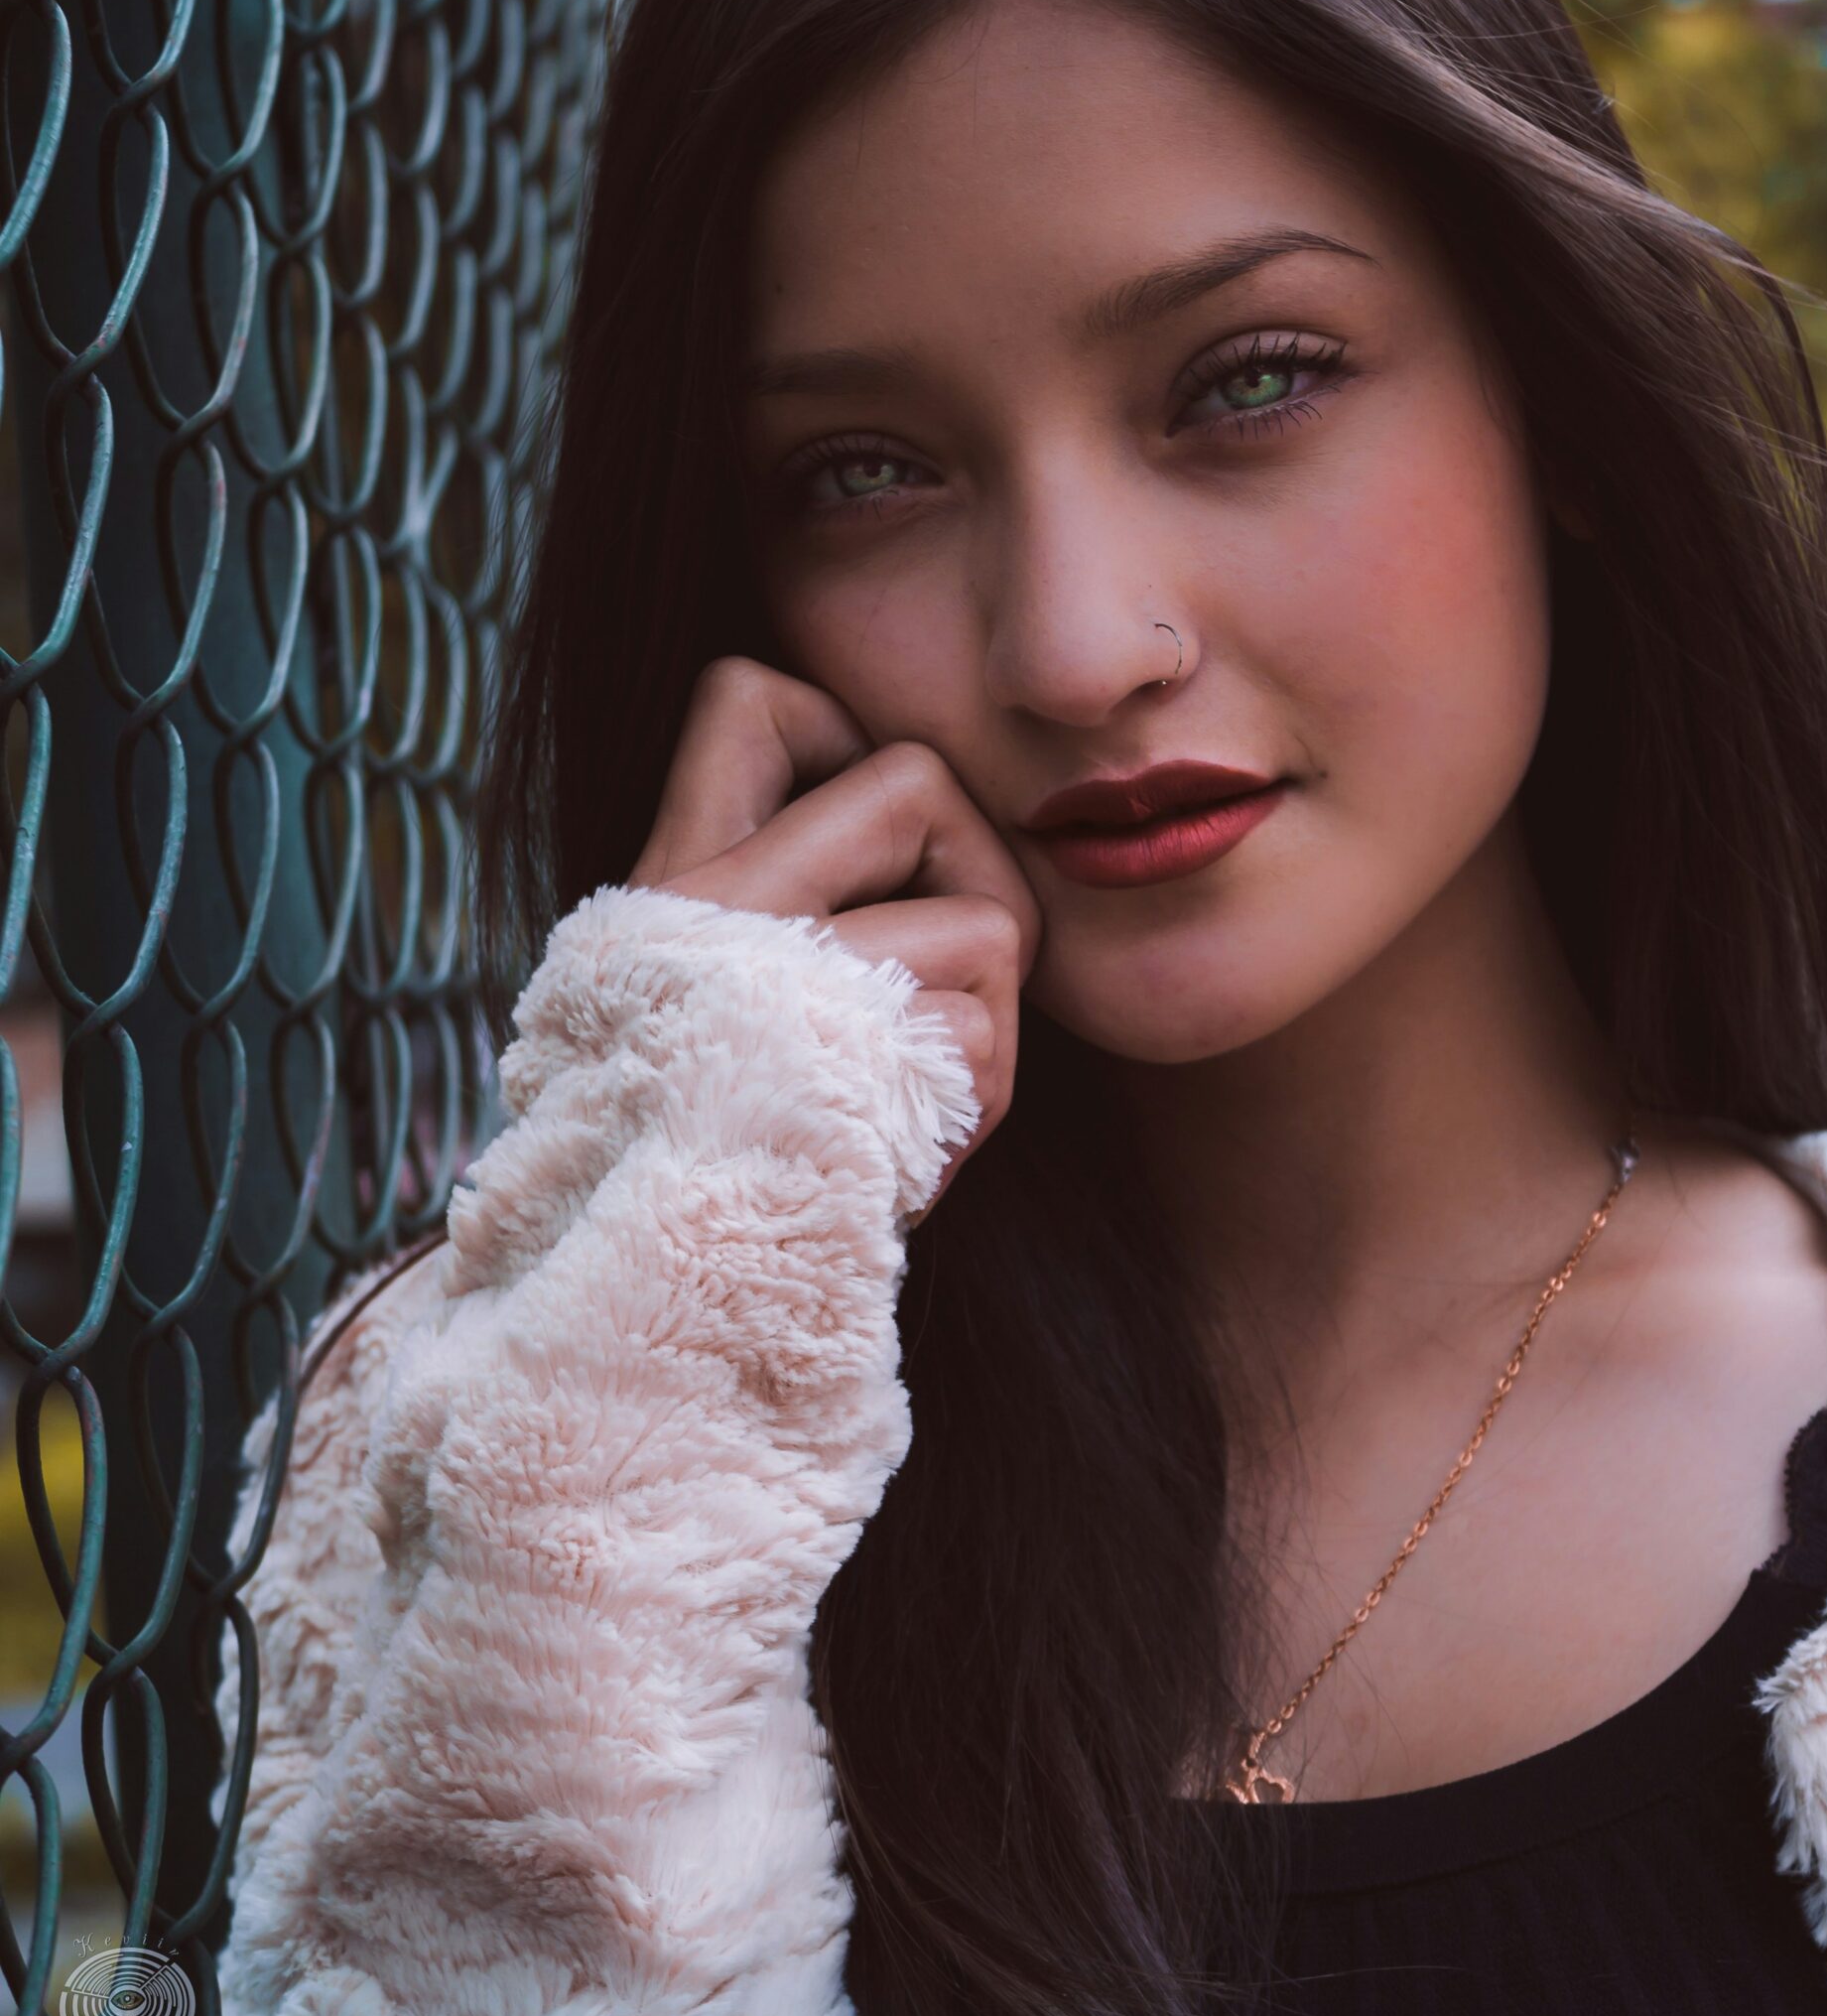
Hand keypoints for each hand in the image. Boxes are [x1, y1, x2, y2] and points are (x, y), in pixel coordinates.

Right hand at [628, 656, 1041, 1219]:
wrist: (652, 1321)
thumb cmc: (720, 1170)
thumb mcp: (716, 1016)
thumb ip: (795, 910)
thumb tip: (928, 813)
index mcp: (667, 887)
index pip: (749, 695)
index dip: (835, 734)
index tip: (860, 842)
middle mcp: (704, 904)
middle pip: (920, 777)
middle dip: (972, 874)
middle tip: (944, 982)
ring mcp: (777, 972)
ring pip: (985, 918)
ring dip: (986, 1021)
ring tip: (912, 1099)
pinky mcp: (845, 1051)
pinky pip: (983, 1031)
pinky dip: (977, 1096)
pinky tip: (909, 1154)